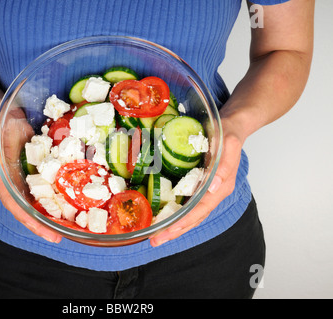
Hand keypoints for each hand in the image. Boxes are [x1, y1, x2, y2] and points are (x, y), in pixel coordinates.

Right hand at [0, 106, 61, 243]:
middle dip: (43, 224)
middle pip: (28, 209)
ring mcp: (24, 179)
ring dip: (51, 214)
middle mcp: (13, 184)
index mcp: (2, 180)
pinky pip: (46, 186)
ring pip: (37, 201)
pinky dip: (55, 196)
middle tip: (60, 235)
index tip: (46, 233)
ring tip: (67, 226)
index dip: (31, 221)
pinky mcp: (35, 171)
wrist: (3, 114)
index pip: (16, 206)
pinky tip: (68, 202)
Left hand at [149, 118, 243, 246]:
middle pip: (193, 218)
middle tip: (154, 241)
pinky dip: (175, 213)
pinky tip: (162, 216)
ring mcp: (206, 191)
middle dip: (174, 231)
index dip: (183, 223)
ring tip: (155, 236)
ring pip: (190, 214)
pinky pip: (187, 204)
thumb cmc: (229, 133)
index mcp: (221, 186)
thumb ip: (224, 165)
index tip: (167, 232)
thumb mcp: (228, 144)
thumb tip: (212, 187)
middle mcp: (213, 192)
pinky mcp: (199, 185)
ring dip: (173, 226)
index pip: (200, 210)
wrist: (232, 126)